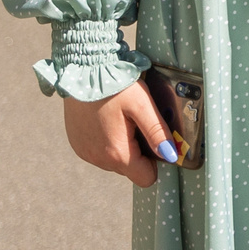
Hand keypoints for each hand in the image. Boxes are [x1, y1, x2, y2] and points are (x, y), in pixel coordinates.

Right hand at [61, 81, 175, 187]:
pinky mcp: (77, 144)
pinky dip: (107, 142)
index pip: (146, 178)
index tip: (157, 142)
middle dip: (140, 151)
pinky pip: (99, 153)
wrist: (82, 71)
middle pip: (130, 169)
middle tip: (139, 123)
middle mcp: (98, 159)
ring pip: (114, 161)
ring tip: (123, 119)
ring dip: (123, 146)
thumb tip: (171, 155)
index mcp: (117, 153)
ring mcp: (85, 153)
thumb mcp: (142, 105)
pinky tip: (108, 120)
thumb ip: (157, 132)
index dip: (156, 162)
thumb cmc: (115, 86)